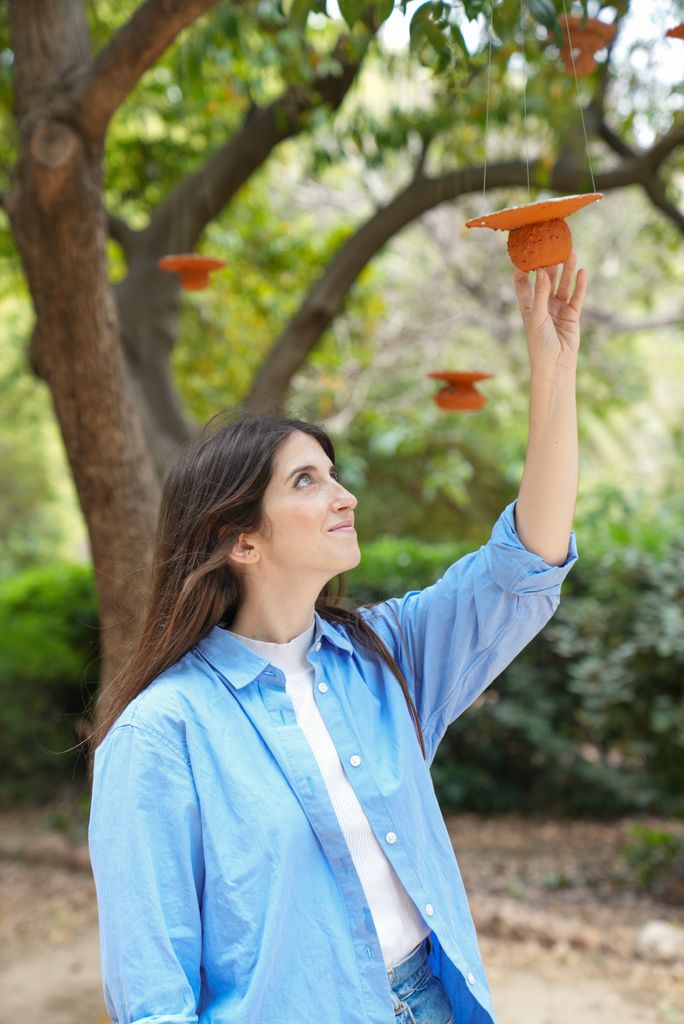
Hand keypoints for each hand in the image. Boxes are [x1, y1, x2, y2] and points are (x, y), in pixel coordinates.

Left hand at [513, 252, 587, 374]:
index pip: (523, 283)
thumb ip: (541, 294)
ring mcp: (558, 309)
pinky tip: (582, 272)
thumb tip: (543, 272)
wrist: (555, 364)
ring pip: (563, 285)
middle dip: (550, 265)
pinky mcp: (572, 315)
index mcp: (528, 305)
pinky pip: (576, 296)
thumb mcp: (536, 316)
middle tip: (553, 247)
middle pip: (546, 280)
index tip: (524, 253)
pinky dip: (580, 285)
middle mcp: (543, 305)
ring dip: (567, 271)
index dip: (523, 269)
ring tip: (571, 253)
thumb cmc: (539, 343)